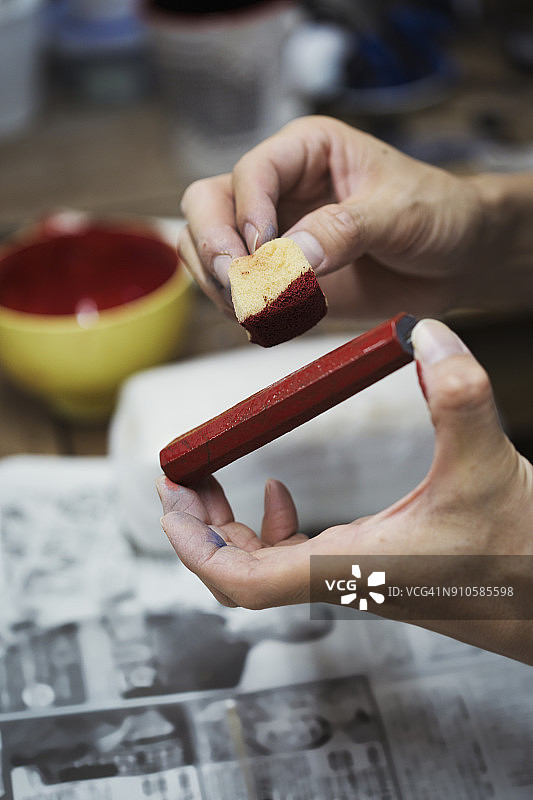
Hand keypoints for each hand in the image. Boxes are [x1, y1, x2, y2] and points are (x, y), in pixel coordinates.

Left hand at [157, 319, 532, 663]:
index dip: (195, 547)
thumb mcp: (488, 462)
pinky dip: (272, 527)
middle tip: (178, 483)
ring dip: (227, 529)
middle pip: (239, 576)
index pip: (243, 581)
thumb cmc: (522, 552)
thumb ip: (459, 392)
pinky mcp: (367, 570)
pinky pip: (295, 557)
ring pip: (262, 568)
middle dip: (198, 531)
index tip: (170, 503)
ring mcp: (352, 579)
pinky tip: (278, 492)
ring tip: (211, 482)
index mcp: (352, 566)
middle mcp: (342, 580)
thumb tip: (426, 333)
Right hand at [177, 115, 504, 317]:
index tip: (263, 251)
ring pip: (208, 250)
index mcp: (305, 151)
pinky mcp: (277, 277)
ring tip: (257, 310)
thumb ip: (344, 230)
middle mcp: (278, 190)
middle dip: (214, 247)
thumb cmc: (437, 214)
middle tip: (240, 285)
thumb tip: (292, 256)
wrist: (457, 260)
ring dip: (220, 283)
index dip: (247, 211)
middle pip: (207, 205)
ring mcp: (273, 235)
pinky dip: (240, 309)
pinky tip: (269, 321)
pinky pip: (234, 291)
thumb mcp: (399, 212)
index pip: (251, 172)